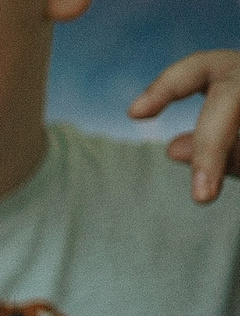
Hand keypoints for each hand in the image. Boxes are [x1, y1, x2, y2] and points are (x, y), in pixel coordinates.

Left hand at [130, 50, 239, 202]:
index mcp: (238, 77)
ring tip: (217, 188)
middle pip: (232, 96)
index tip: (135, 115)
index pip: (204, 68)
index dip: (168, 85)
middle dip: (215, 146)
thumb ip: (216, 149)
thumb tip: (172, 147)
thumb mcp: (239, 150)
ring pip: (238, 108)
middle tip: (202, 197)